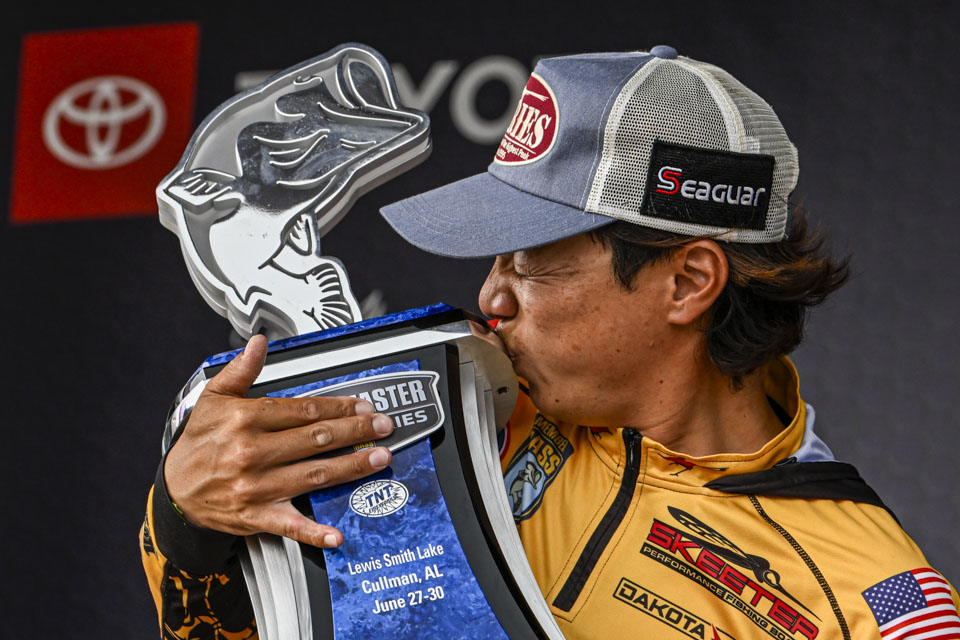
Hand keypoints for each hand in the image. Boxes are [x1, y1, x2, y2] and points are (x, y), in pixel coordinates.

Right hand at [163, 334, 393, 547]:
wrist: (174, 491)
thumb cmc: (198, 443)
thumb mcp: (213, 398)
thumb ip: (242, 370)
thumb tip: (259, 344)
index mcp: (245, 419)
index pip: (304, 410)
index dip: (339, 407)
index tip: (363, 405)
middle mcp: (252, 453)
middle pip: (316, 439)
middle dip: (356, 431)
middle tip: (383, 426)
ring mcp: (255, 487)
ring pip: (314, 475)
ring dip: (351, 467)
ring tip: (378, 458)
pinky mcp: (255, 516)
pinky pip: (290, 525)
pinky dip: (315, 532)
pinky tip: (337, 533)